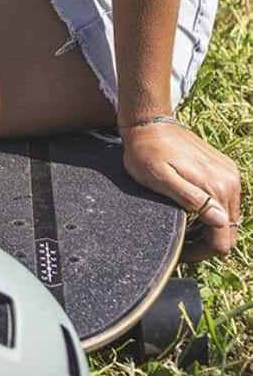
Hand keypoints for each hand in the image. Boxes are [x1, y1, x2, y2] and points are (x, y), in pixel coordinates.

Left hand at [120, 119, 242, 259]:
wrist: (149, 123)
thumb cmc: (146, 153)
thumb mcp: (160, 179)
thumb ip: (190, 198)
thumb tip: (220, 220)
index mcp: (216, 187)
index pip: (222, 240)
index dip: (202, 252)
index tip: (181, 252)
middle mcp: (230, 182)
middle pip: (229, 232)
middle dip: (207, 242)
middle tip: (181, 243)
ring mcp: (229, 174)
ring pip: (229, 219)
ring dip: (210, 229)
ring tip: (185, 228)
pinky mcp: (225, 169)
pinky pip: (226, 201)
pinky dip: (213, 213)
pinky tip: (192, 211)